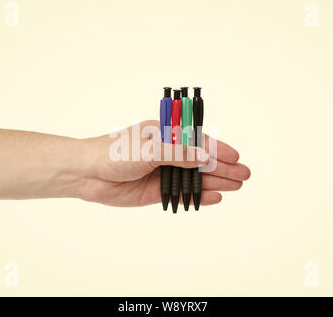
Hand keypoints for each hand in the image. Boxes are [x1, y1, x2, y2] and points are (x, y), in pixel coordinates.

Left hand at [75, 120, 250, 206]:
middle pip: (201, 161)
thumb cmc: (114, 153)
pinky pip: (182, 193)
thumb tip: (205, 157)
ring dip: (215, 182)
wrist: (87, 174)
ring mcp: (162, 173)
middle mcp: (166, 153)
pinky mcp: (156, 191)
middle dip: (223, 167)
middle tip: (244, 175)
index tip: (236, 156)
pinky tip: (215, 197)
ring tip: (236, 186)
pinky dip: (198, 196)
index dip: (218, 148)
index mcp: (165, 135)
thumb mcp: (149, 149)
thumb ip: (178, 154)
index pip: (198, 141)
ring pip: (194, 178)